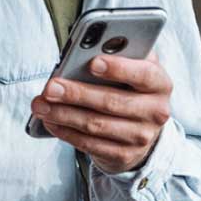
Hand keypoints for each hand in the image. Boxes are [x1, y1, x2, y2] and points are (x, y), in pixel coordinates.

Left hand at [30, 52, 172, 174]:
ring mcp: (141, 137)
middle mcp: (156, 111)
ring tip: (40, 104)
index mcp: (159, 83)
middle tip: (50, 87)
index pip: (143, 74)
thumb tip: (88, 45)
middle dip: (77, 94)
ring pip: (97, 125)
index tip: (92, 62)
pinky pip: (90, 144)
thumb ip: (118, 53)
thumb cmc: (129, 86)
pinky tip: (50, 121)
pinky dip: (66, 132)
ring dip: (64, 114)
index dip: (119, 68)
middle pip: (112, 102)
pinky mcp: (124, 155)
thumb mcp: (131, 66)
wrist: (141, 128)